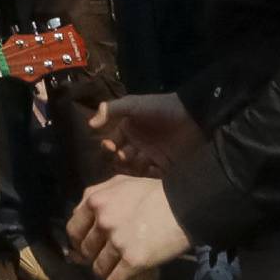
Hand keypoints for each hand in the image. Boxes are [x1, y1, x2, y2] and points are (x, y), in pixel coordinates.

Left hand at [68, 174, 189, 279]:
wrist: (183, 205)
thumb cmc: (153, 192)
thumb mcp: (120, 183)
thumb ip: (98, 195)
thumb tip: (84, 212)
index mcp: (94, 200)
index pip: (73, 228)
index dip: (78, 240)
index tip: (85, 246)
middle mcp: (101, 221)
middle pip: (86, 250)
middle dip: (93, 257)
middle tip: (102, 260)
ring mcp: (116, 241)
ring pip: (98, 268)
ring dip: (104, 272)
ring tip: (113, 273)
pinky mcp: (132, 260)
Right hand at [89, 92, 204, 177]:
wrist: (190, 116)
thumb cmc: (158, 108)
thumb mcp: (132, 104)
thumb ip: (110, 110)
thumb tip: (90, 124)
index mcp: (127, 130)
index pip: (111, 142)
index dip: (108, 146)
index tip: (109, 146)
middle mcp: (136, 144)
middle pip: (120, 158)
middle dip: (119, 158)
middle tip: (123, 154)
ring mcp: (150, 156)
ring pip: (134, 168)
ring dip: (134, 165)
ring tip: (140, 157)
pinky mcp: (164, 166)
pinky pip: (151, 175)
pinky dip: (148, 173)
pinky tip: (150, 166)